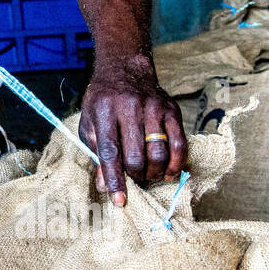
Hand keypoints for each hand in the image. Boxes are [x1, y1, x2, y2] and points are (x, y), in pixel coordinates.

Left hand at [78, 55, 185, 205]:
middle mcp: (129, 108)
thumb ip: (96, 152)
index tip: (118, 201)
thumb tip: (105, 184)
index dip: (115, 179)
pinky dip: (176, 163)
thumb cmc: (103, 100)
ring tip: (148, 178)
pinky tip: (169, 172)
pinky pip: (179, 142)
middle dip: (136, 177)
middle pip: (136, 156)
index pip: (110, 152)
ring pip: (158, 153)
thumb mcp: (90, 122)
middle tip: (135, 183)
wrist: (125, 68)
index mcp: (104, 111)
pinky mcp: (171, 109)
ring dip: (154, 173)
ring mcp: (153, 108)